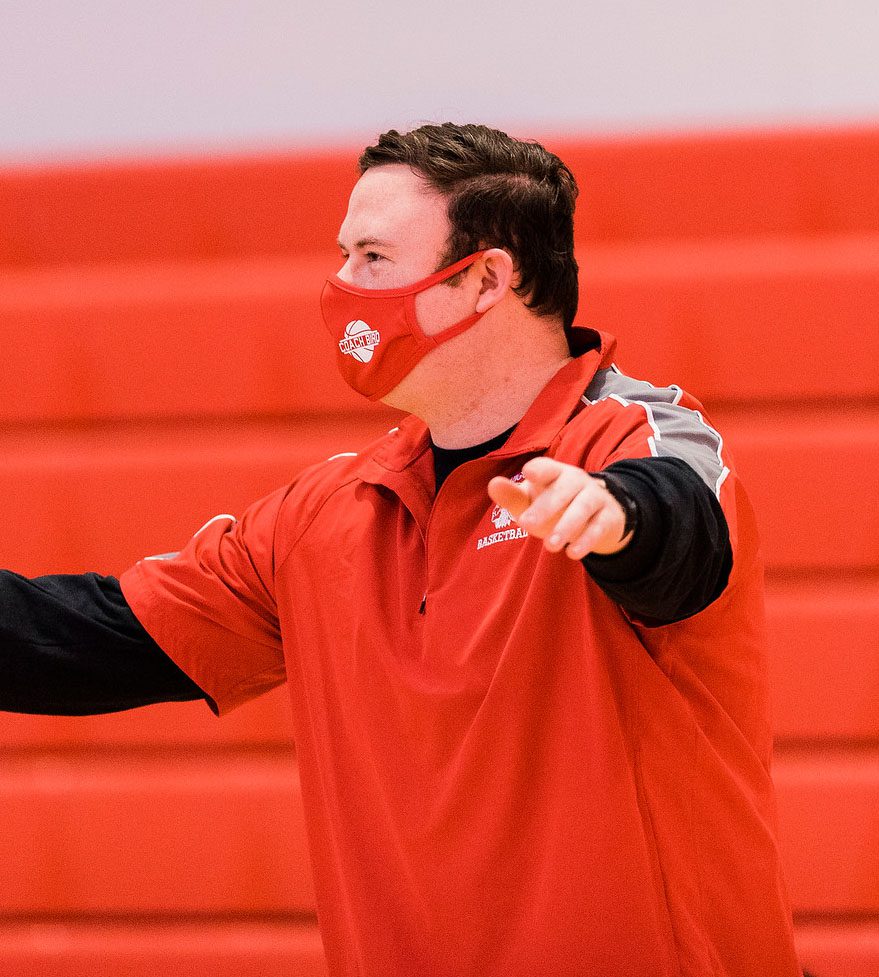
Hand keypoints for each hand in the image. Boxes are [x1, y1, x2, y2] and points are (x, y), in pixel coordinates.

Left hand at [487, 457, 631, 558]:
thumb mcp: (531, 502)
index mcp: (554, 473)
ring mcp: (595, 497)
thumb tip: (493, 484)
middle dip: (545, 506)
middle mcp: (576, 481)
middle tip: (526, 524)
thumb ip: (512, 496)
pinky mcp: (608, 517)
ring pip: (583, 507)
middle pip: (563, 490)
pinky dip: (587, 540)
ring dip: (567, 526)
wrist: (596, 517)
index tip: (528, 473)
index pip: (546, 467)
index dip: (539, 469)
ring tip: (550, 546)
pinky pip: (599, 526)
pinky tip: (572, 554)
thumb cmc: (553, 507)